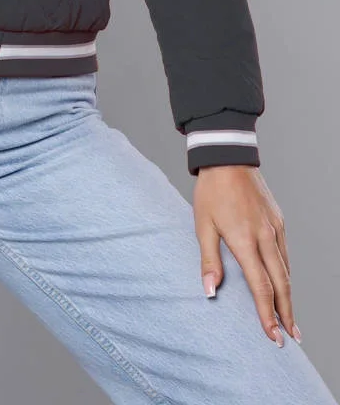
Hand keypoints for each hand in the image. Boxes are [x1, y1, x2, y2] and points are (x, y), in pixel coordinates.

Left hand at [193, 165, 300, 345]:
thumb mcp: (203, 225)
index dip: (267, 315)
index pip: (261, 287)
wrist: (227, 158)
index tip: (273, 336)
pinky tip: (283, 282)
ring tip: (288, 317)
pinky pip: (284, 253)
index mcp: (245, 240)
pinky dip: (285, 272)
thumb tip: (210, 292)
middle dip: (286, 313)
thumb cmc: (211, 192)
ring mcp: (275, 228)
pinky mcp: (278, 220)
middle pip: (282, 284)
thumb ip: (209, 260)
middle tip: (291, 337)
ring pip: (286, 269)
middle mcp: (265, 237)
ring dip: (288, 295)